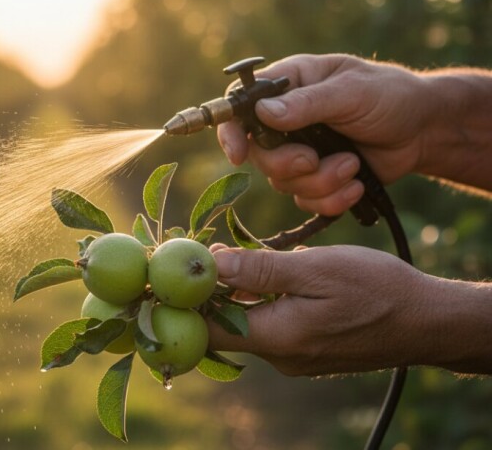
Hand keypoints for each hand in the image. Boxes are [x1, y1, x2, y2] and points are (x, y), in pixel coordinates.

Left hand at [207, 244, 437, 375]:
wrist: (428, 321)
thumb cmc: (377, 289)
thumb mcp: (317, 268)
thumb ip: (261, 269)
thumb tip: (210, 264)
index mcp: (278, 338)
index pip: (208, 329)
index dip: (186, 300)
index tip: (178, 267)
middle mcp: (280, 356)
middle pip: (225, 325)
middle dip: (212, 289)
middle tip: (209, 249)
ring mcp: (294, 357)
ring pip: (248, 322)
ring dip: (240, 290)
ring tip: (241, 253)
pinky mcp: (307, 351)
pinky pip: (271, 325)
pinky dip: (263, 299)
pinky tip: (273, 272)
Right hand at [217, 54, 433, 215]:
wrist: (424, 131)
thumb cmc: (390, 96)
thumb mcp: (352, 92)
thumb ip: (308, 103)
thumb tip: (263, 113)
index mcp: (287, 86)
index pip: (239, 107)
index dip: (231, 132)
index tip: (238, 154)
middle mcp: (285, 120)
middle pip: (258, 155)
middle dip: (288, 164)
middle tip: (314, 159)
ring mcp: (299, 151)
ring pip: (283, 182)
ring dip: (320, 181)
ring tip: (353, 165)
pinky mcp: (316, 179)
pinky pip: (306, 200)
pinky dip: (332, 198)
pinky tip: (356, 184)